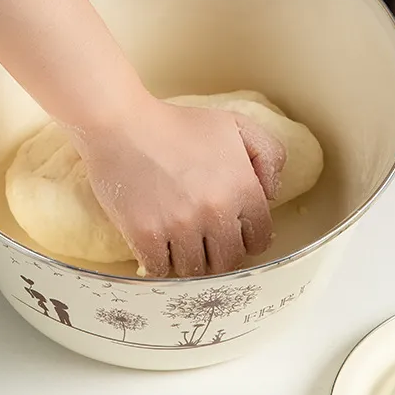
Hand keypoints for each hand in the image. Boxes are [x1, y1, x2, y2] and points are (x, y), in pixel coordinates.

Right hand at [69, 97, 285, 277]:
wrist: (121, 124)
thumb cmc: (177, 124)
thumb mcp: (234, 124)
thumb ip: (268, 154)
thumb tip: (272, 195)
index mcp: (242, 187)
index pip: (260, 239)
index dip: (247, 238)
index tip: (231, 234)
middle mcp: (216, 211)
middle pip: (228, 261)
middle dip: (218, 253)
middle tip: (203, 240)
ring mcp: (180, 226)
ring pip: (196, 271)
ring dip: (189, 261)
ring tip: (178, 242)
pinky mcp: (146, 235)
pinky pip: (162, 270)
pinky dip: (160, 263)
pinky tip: (156, 245)